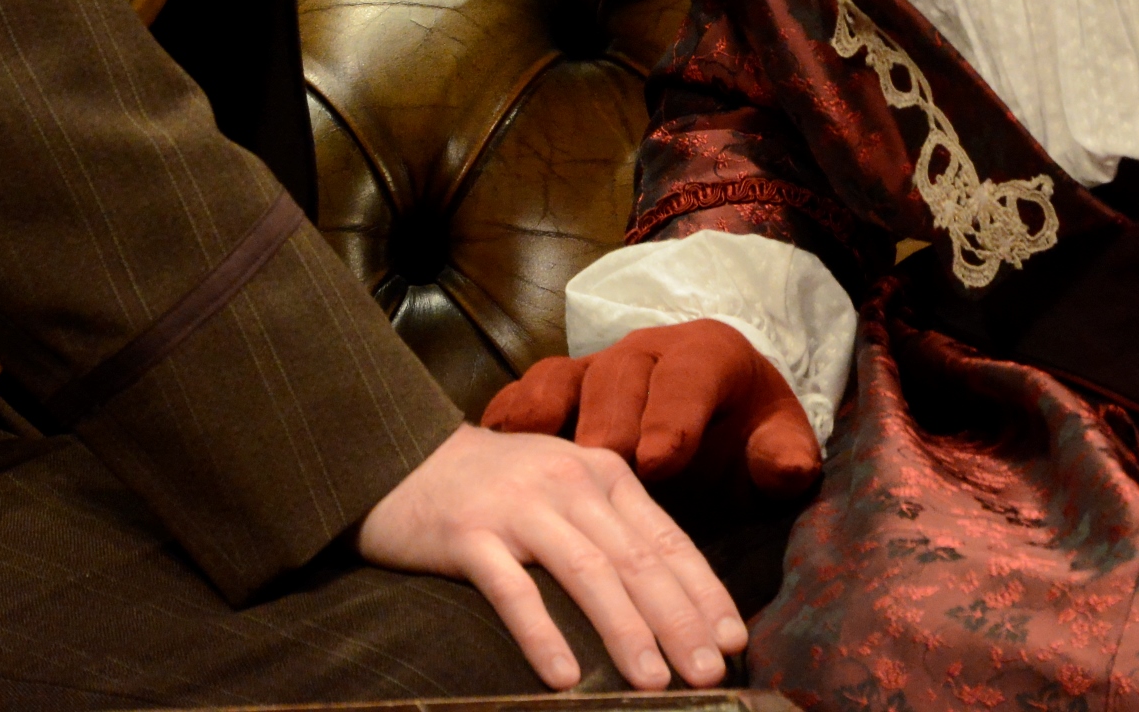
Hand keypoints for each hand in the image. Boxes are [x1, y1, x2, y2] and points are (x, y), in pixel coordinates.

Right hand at [355, 421, 744, 691]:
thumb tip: (671, 601)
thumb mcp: (567, 489)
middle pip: (637, 560)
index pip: (667, 539)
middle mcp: (569, 484)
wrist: (405, 455)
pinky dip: (542, 634)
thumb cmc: (499, 486)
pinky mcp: (469, 534)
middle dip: (679, 621)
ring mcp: (519, 507)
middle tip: (710, 672)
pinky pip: (513, 589)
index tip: (734, 640)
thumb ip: (614, 529)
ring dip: (626, 631)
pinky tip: (564, 676)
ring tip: (654, 682)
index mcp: (604, 474)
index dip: (704, 592)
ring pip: (588, 573)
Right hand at [481, 318, 823, 500]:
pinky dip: (510, 416)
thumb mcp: (774, 446)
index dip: (673, 414)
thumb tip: (787, 468)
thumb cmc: (744, 437)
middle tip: (599, 464)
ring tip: (529, 451)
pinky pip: (528, 394)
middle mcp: (647, 353)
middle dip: (610, 419)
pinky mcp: (559, 395)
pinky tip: (490, 446)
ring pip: (567, 379)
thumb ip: (784, 456)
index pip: (691, 374)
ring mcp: (597, 371)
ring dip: (550, 415)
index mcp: (708, 355)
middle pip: (621, 375)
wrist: (715, 422)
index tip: (660, 461)